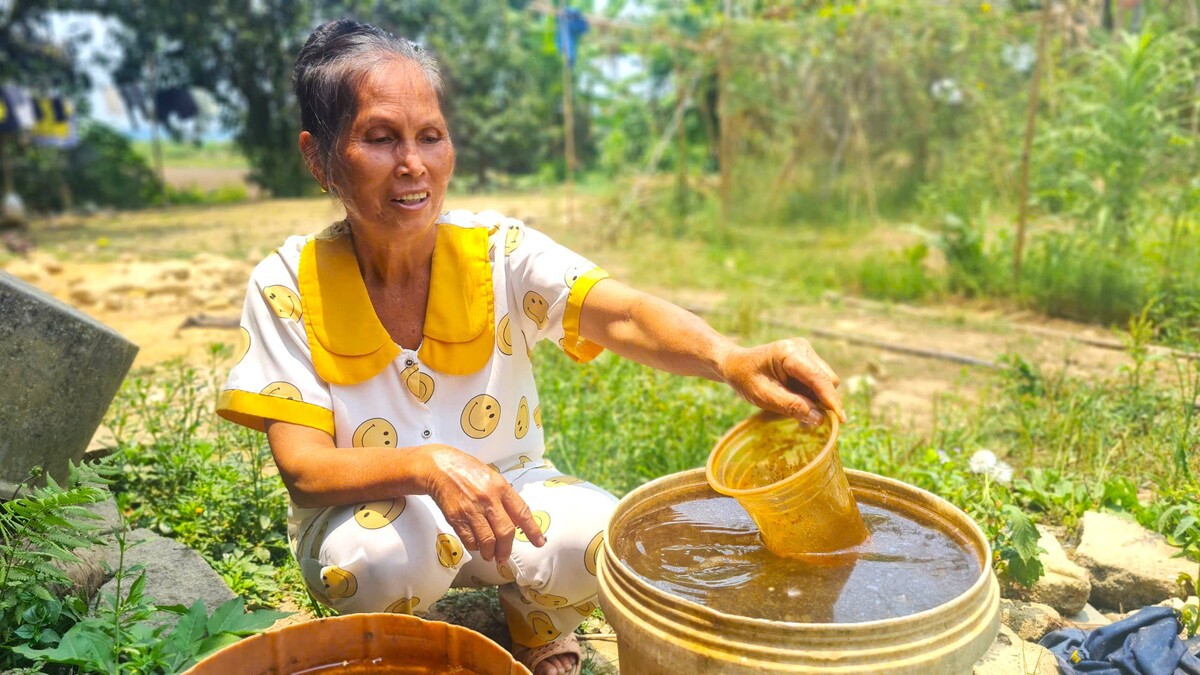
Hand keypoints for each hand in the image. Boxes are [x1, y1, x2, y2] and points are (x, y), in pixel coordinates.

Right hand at [416, 445, 544, 562]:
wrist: (440, 468)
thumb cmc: (470, 472)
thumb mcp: (493, 478)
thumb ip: (505, 498)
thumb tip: (517, 522)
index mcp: (501, 487)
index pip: (522, 512)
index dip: (532, 530)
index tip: (540, 542)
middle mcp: (488, 499)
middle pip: (505, 532)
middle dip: (506, 549)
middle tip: (504, 557)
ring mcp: (472, 509)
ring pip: (487, 540)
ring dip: (490, 553)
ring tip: (489, 555)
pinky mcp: (456, 517)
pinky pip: (470, 540)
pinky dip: (475, 546)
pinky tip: (476, 545)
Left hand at [718, 338, 844, 423]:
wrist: (735, 364)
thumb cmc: (745, 379)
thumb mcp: (763, 396)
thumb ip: (791, 406)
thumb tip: (820, 419)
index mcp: (789, 353)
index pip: (819, 378)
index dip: (831, 400)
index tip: (840, 420)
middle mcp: (802, 348)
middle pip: (828, 380)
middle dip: (822, 401)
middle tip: (805, 420)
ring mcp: (806, 352)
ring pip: (826, 382)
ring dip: (816, 399)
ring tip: (792, 407)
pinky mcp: (807, 360)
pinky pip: (818, 381)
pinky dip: (811, 395)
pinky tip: (795, 400)